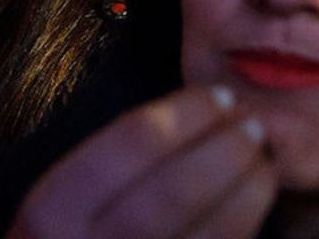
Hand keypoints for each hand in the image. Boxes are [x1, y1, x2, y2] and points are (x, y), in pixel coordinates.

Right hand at [8, 86, 276, 238]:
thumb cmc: (71, 236)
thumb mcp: (59, 204)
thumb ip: (105, 170)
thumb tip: (190, 117)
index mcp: (53, 212)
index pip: (128, 145)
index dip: (184, 114)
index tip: (220, 95)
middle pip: (173, 191)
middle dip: (223, 151)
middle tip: (253, 124)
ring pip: (206, 233)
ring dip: (245, 191)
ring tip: (265, 159)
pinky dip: (242, 225)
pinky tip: (256, 201)